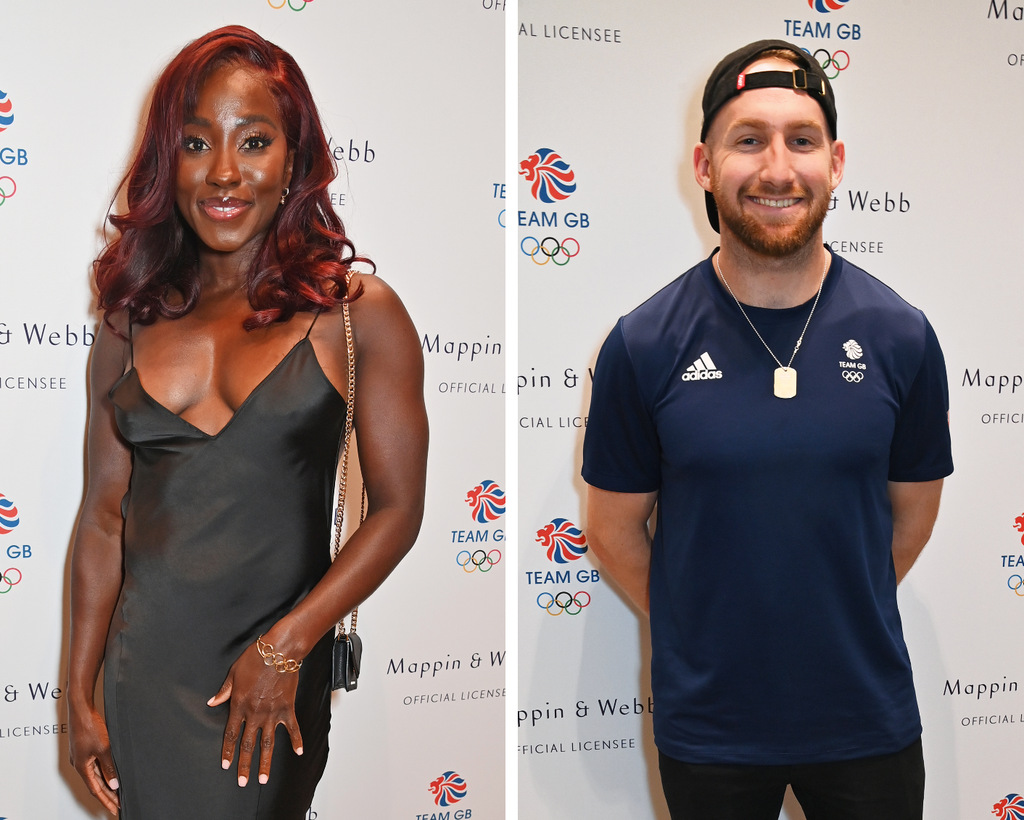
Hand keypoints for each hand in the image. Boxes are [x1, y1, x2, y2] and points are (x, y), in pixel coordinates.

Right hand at [68, 705, 120, 815]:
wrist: (81, 708)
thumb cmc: (90, 726)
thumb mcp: (104, 748)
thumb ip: (109, 767)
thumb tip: (114, 784)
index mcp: (82, 766)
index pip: (96, 789)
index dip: (106, 800)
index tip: (115, 809)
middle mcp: (79, 763)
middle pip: (95, 784)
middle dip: (107, 795)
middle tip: (118, 804)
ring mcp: (81, 756)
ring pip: (95, 775)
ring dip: (106, 784)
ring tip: (117, 792)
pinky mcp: (84, 749)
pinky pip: (94, 765)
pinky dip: (103, 772)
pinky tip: (111, 773)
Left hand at [207, 641, 303, 786]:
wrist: (280, 650)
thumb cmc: (256, 657)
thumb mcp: (234, 673)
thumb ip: (224, 690)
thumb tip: (212, 702)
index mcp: (239, 705)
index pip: (230, 734)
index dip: (227, 751)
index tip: (225, 765)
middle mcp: (255, 713)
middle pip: (248, 744)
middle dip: (244, 765)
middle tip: (243, 781)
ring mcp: (273, 712)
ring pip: (268, 743)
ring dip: (265, 763)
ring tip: (263, 779)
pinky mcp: (288, 708)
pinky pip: (293, 728)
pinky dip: (296, 740)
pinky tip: (298, 752)